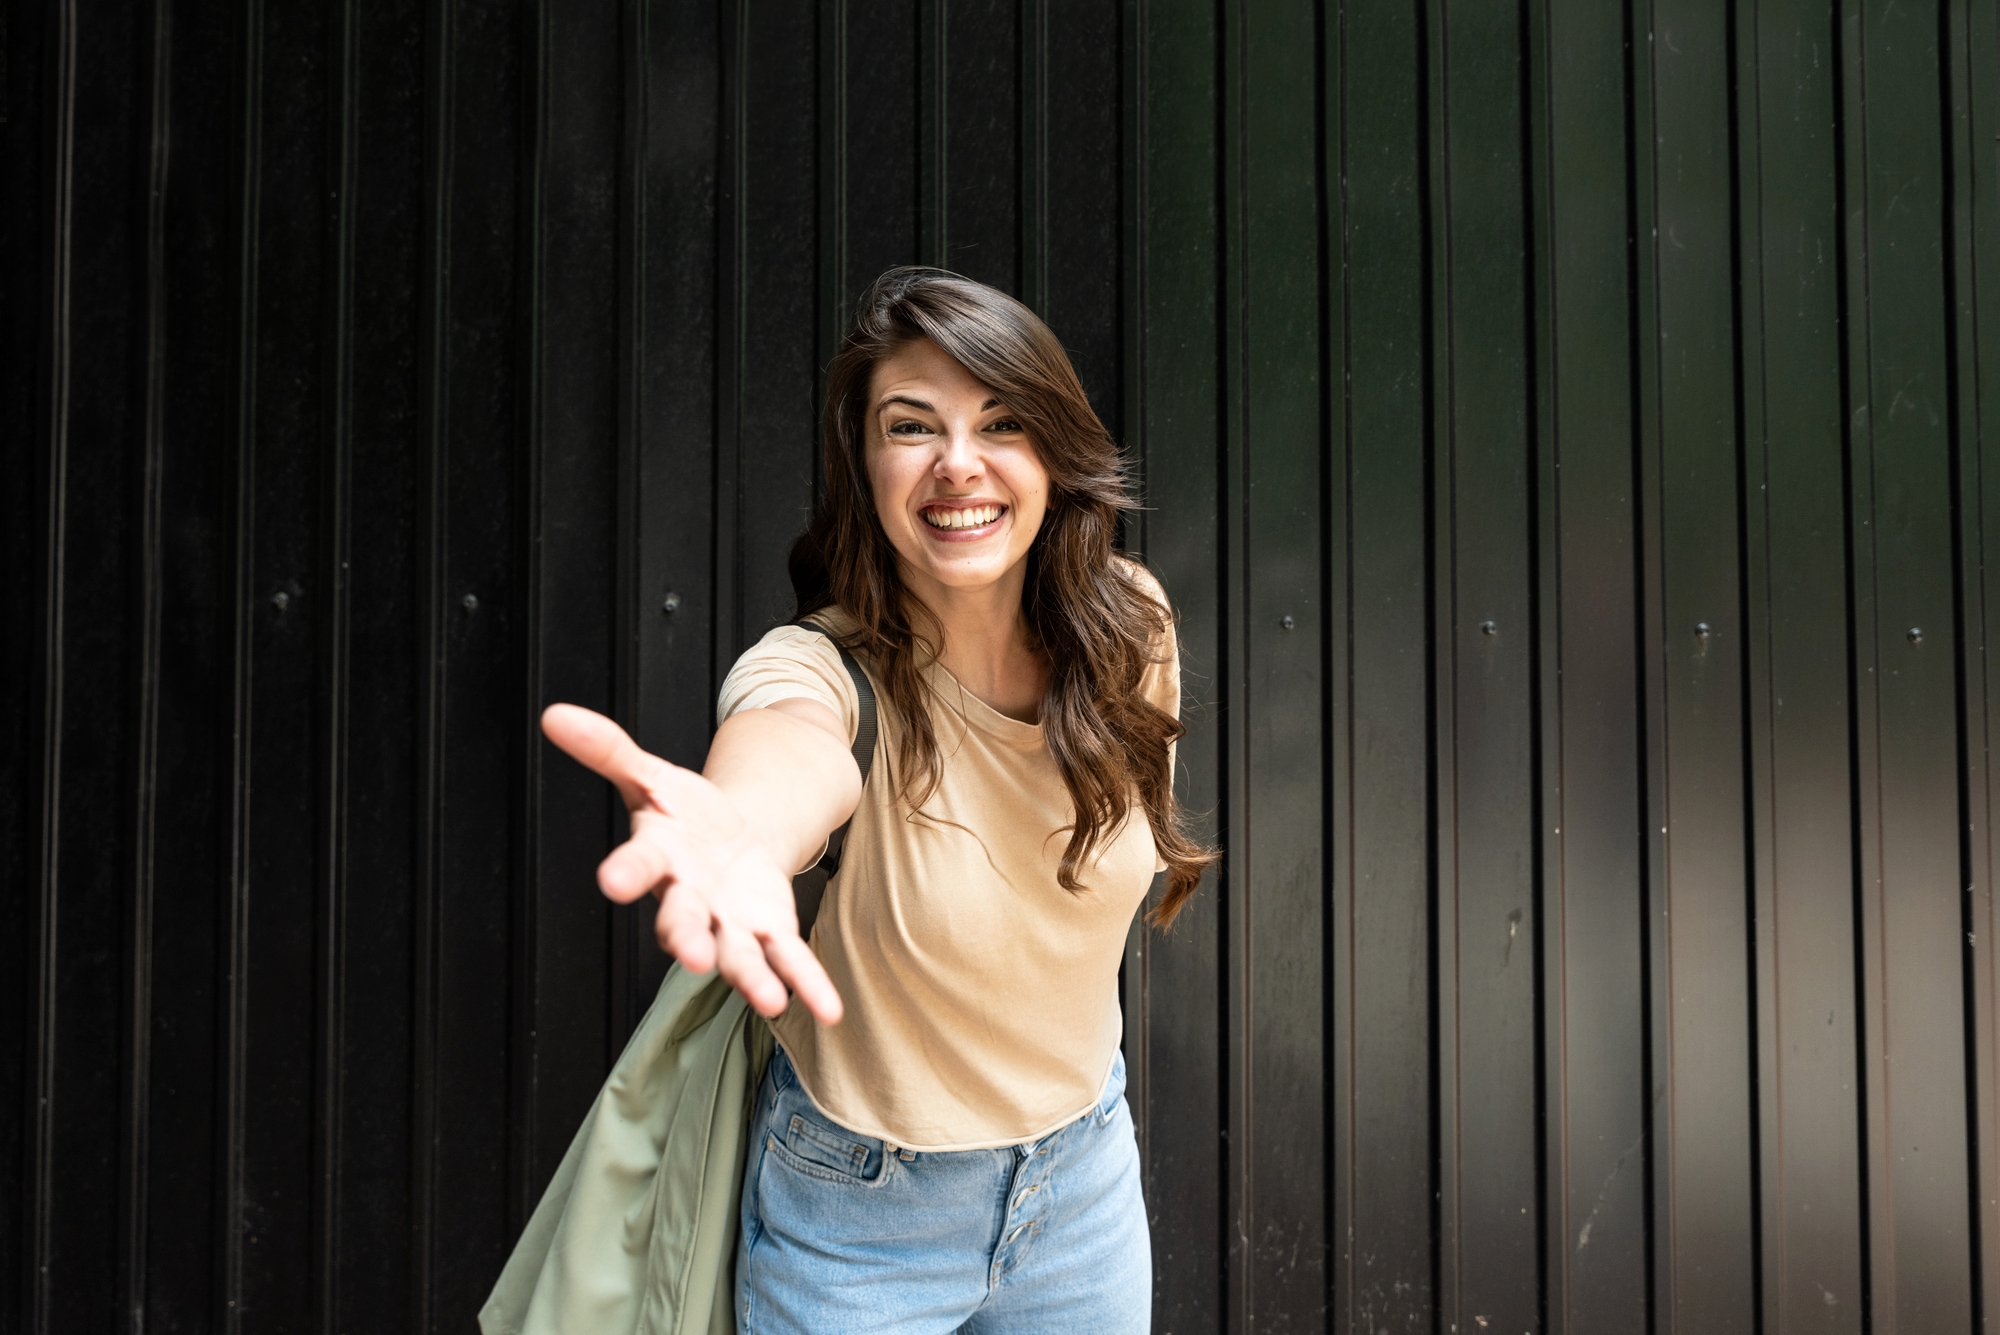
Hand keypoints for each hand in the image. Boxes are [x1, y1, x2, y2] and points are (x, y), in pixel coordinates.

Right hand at [539, 703, 843, 1023]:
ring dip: (750, 977)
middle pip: (682, 922)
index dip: (626, 871)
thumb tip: (553, 714)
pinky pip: (789, 960)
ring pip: (735, 954)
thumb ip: (608, 750)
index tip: (610, 881)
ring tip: (768, 1000)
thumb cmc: (684, 814)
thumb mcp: (652, 776)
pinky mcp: (768, 930)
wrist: (730, 837)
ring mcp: (729, 922)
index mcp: (659, 858)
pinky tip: (829, 1010)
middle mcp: (690, 900)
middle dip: (686, 938)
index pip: (638, 864)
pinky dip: (808, 984)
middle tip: (692, 957)